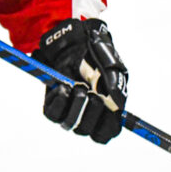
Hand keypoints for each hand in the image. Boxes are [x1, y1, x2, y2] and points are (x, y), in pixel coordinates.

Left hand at [32, 18, 127, 143]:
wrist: (74, 39)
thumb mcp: (110, 65)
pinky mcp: (53, 101)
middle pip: (87, 130)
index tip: (108, 111)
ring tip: (78, 86)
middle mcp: (87, 112)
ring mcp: (69, 107)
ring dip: (74, 107)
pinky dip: (58, 102)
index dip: (106, 127)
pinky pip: (52, 113)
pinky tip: (63, 87)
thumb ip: (115, 83)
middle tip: (90, 92)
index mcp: (107, 109)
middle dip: (90, 112)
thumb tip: (118, 105)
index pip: (107, 132)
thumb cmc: (97, 53)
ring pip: (69, 124)